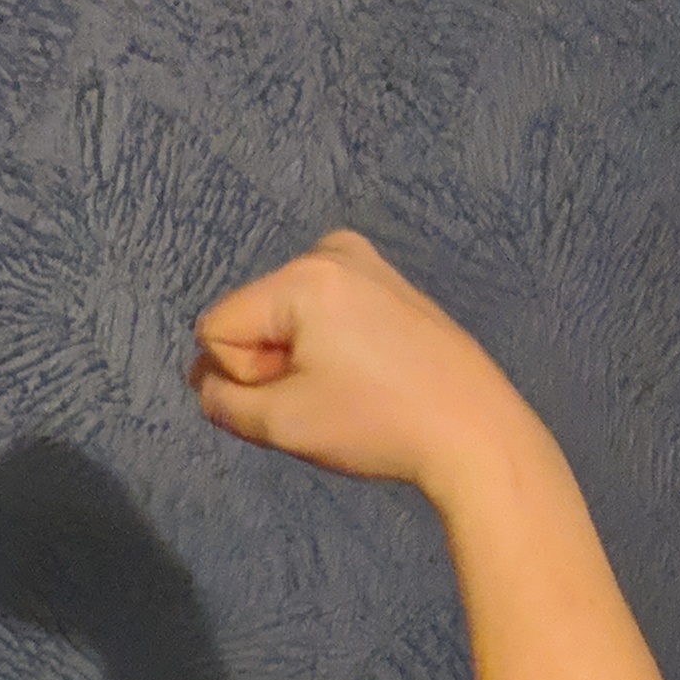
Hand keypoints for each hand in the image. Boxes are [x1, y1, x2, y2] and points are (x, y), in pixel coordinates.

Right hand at [189, 230, 534, 499]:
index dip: (240, 375)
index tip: (295, 397)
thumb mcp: (280, 424)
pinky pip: (320, 313)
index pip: (214, 328)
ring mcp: (363, 260)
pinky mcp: (385, 280)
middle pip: (250, 316)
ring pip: (283, 317)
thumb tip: (206, 379)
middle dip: (269, 363)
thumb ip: (221, 400)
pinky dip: (326, 346)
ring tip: (347, 386)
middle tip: (324, 396)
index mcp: (302, 276)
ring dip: (296, 358)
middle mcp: (330, 250)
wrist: (472, 429)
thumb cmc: (375, 424)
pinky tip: (364, 373)